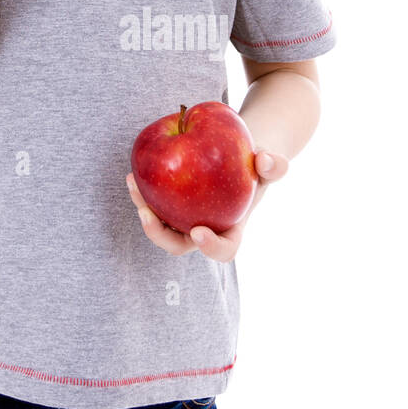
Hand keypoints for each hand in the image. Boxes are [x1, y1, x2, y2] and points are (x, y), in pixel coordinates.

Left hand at [125, 150, 288, 262]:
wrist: (239, 157)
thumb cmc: (256, 165)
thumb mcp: (270, 164)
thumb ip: (274, 164)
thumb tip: (263, 159)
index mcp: (230, 231)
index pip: (222, 251)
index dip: (210, 247)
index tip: (199, 231)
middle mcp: (204, 231)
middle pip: (178, 246)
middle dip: (159, 235)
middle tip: (147, 214)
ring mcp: (184, 220)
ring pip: (159, 226)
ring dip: (143, 211)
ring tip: (133, 184)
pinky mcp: (169, 206)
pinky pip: (153, 205)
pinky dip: (142, 193)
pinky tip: (133, 174)